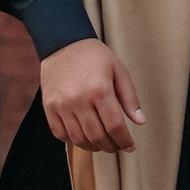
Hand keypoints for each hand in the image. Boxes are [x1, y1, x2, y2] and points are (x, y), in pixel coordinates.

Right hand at [41, 36, 144, 153]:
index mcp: (100, 90)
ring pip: (78, 139)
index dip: (124, 141)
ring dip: (93, 147)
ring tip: (102, 144)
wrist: (63, 42)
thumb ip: (130, 98)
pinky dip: (73, 140)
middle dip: (110, 146)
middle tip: (117, 146)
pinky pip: (60, 134)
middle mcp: (79, 100)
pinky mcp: (49, 107)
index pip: (115, 126)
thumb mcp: (118, 70)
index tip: (130, 146)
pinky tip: (83, 137)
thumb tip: (140, 122)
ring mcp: (61, 105)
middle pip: (97, 136)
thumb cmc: (94, 56)